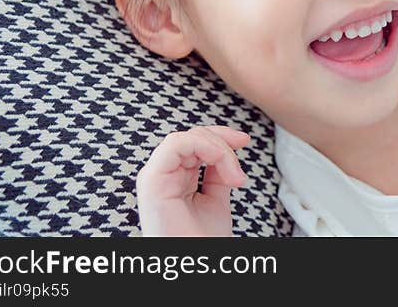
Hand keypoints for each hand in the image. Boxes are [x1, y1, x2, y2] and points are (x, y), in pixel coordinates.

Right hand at [136, 125, 250, 236]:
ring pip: (185, 137)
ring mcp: (154, 177)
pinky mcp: (152, 181)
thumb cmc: (204, 238)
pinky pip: (176, 145)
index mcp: (174, 177)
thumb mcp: (217, 196)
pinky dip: (204, 147)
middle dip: (222, 142)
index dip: (221, 136)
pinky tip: (221, 164)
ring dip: (217, 149)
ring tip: (233, 177)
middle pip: (191, 136)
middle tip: (239, 173)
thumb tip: (228, 147)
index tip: (245, 141)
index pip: (194, 141)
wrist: (198, 262)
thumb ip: (218, 171)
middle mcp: (161, 175)